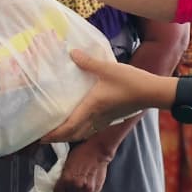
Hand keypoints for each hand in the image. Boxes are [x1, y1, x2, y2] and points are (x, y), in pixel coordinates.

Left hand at [43, 50, 166, 142]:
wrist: (151, 92)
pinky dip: (81, 130)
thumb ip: (88, 62)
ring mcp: (104, 120)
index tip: (40, 137)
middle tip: (44, 136)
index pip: (68, 127)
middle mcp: (96, 118)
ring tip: (58, 131)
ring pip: (82, 133)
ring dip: (69, 135)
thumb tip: (72, 53)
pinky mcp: (111, 118)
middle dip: (58, 138)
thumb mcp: (107, 68)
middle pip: (73, 135)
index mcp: (91, 108)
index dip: (53, 135)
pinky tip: (80, 123)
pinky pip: (91, 129)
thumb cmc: (130, 81)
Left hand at [53, 140, 113, 191]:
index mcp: (66, 177)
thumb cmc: (83, 153)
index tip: (60, 190)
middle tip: (69, 191)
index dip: (58, 191)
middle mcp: (75, 185)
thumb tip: (60, 182)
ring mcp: (85, 189)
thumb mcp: (68, 161)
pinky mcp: (94, 191)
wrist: (98, 151)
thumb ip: (64, 174)